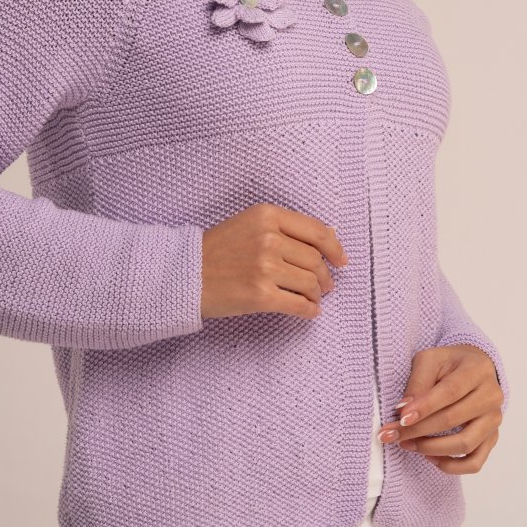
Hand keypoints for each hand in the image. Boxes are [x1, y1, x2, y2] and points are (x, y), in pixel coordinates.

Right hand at [200, 203, 347, 320]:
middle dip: (325, 276)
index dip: (335, 248)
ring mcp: (265, 267)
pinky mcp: (260, 295)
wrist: (184, 274)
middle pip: (315, 259)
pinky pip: (299, 305)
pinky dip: (309, 310)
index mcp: (267, 215)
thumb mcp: (250, 224)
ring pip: (311, 283)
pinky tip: (308, 311)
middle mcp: (268, 238)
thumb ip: (286, 227)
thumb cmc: (216, 249)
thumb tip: (331, 237)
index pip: (317, 231)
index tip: (342, 261)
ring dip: (317, 294)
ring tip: (313, 297)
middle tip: (324, 285)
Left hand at [376, 343, 503, 474]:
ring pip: (466, 444)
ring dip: (432, 449)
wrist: (473, 368)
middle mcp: (491, 396)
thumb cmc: (449, 363)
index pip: (450, 392)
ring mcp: (494, 419)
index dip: (425, 407)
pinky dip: (452, 466)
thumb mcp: (430, 359)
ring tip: (407, 444)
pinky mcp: (492, 438)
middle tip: (392, 434)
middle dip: (418, 429)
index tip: (401, 418)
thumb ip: (418, 382)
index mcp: (477, 370)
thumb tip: (404, 411)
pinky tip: (429, 457)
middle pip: (454, 419)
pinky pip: (475, 462)